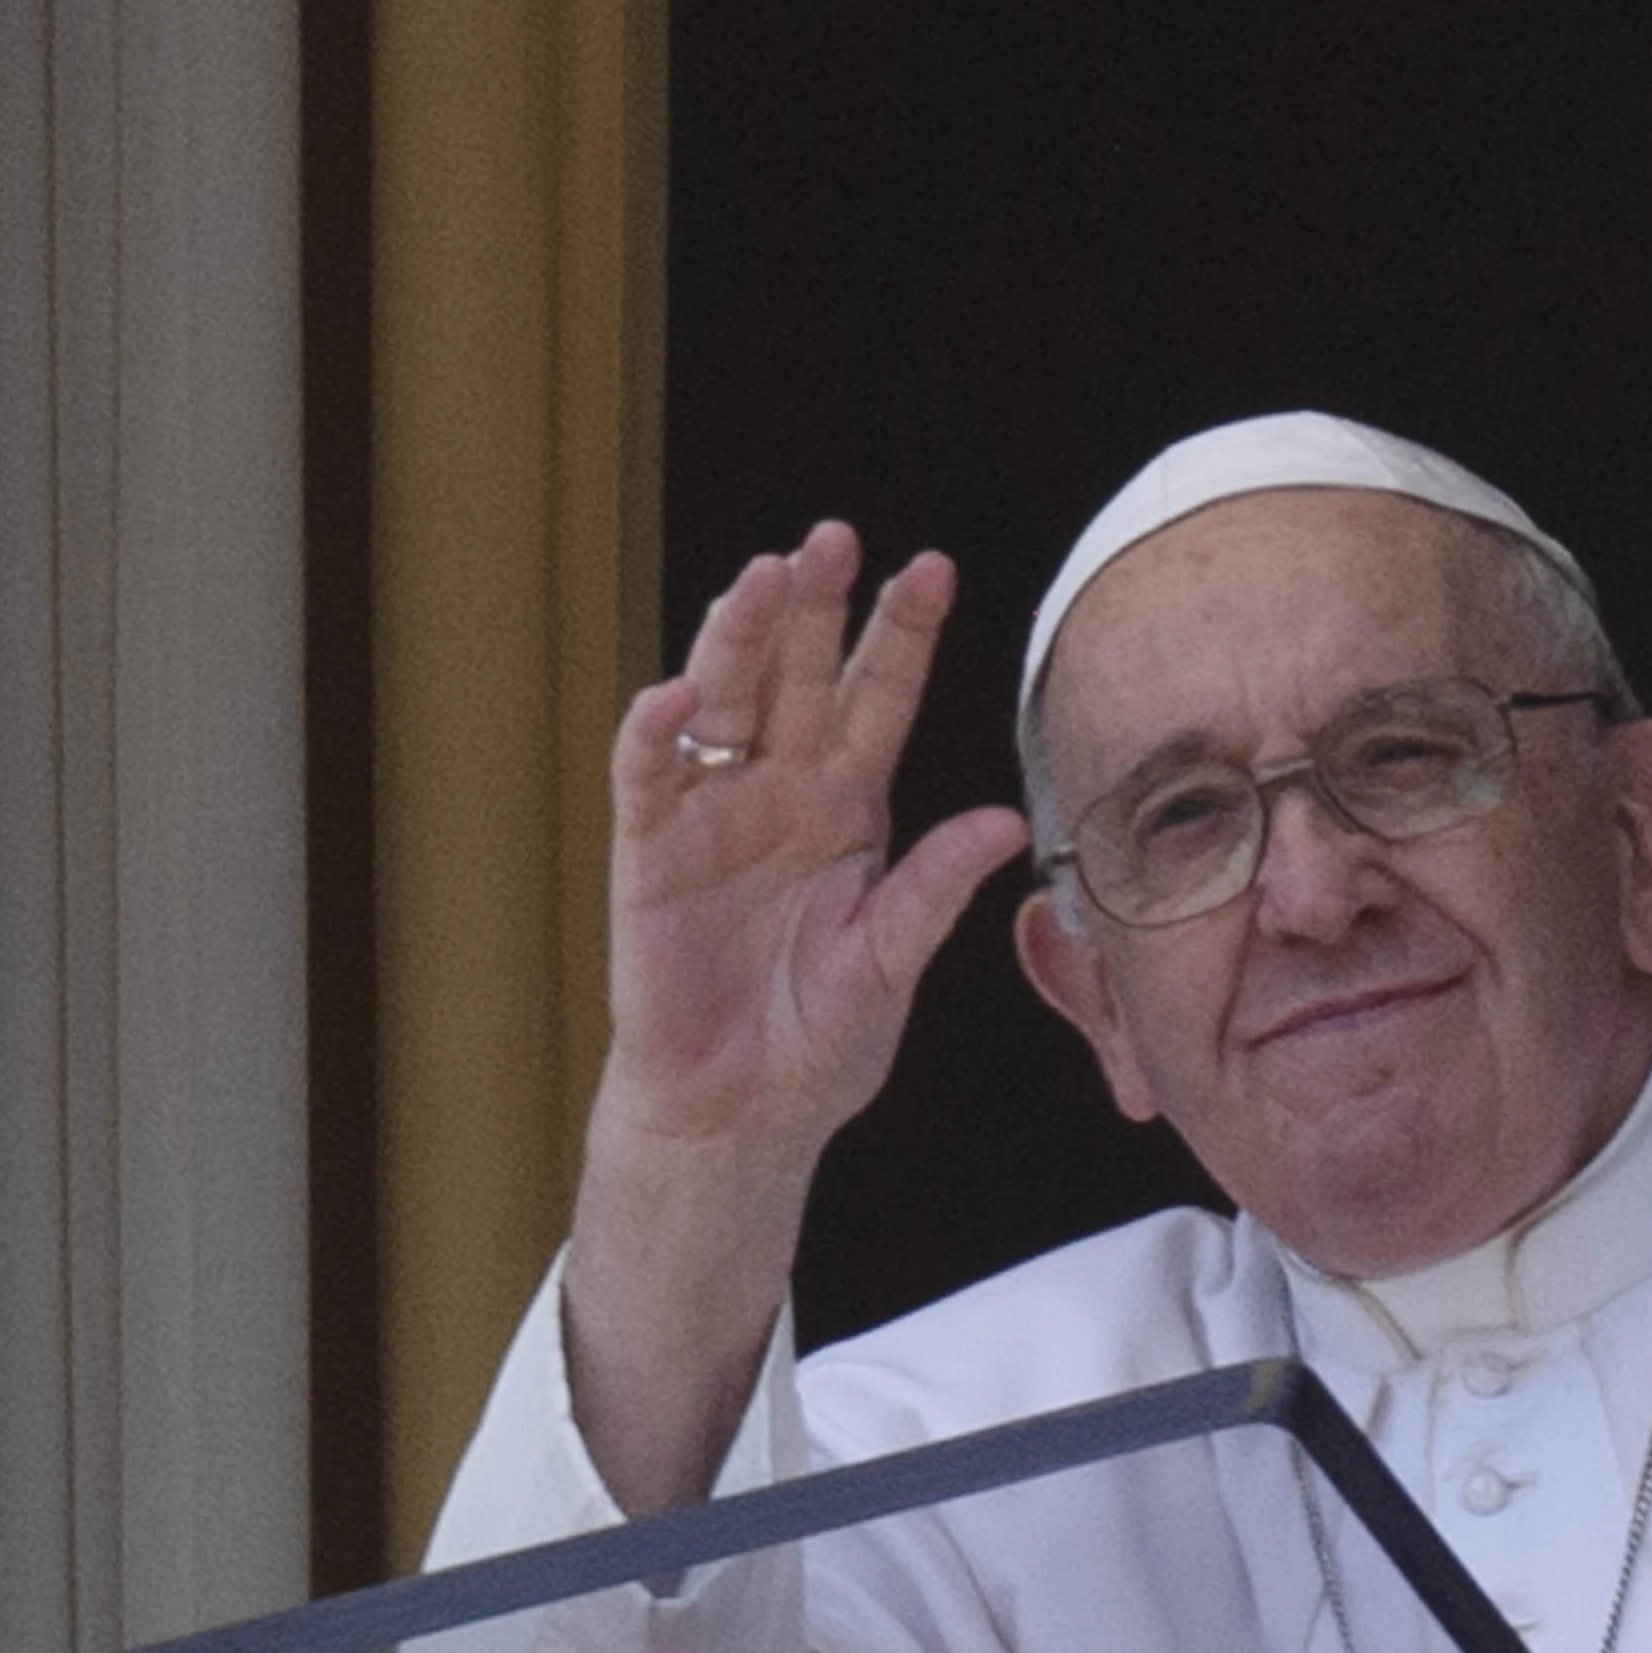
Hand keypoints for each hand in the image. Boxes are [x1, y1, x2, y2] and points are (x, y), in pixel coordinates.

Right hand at [559, 527, 1031, 1506]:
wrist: (742, 1113)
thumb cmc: (820, 1041)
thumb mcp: (891, 963)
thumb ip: (934, 892)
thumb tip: (1001, 824)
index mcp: (847, 808)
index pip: (877, 698)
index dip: (900, 635)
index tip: (933, 568)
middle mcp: (779, 793)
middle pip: (796, 676)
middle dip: (814, 607)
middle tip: (833, 539)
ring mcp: (712, 816)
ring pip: (723, 702)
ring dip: (738, 639)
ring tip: (762, 578)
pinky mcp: (651, 857)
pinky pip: (650, 779)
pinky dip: (658, 735)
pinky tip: (679, 695)